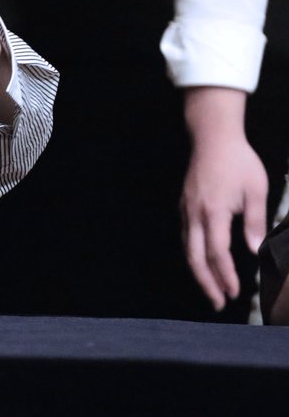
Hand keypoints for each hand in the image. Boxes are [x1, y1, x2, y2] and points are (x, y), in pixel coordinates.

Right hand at [180, 86, 267, 310]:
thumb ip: (255, 222)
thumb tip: (256, 251)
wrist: (212, 138)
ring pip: (187, 249)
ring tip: (211, 290)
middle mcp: (194, 214)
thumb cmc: (238, 162)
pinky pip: (186, 237)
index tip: (235, 292)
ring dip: (199, 272)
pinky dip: (194, 255)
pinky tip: (203, 263)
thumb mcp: (255, 190)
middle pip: (195, 256)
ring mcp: (186, 210)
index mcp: (214, 211)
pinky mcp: (185, 206)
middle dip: (206, 283)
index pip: (218, 252)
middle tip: (217, 303)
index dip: (226, 275)